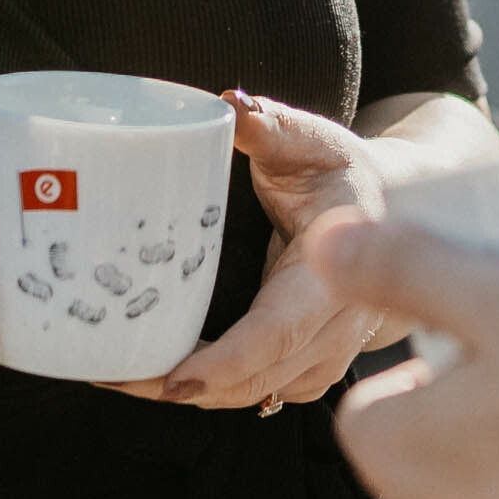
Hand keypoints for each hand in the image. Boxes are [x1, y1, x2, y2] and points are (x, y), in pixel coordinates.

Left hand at [133, 89, 443, 411]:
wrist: (389, 215)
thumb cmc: (343, 175)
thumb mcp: (314, 142)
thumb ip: (274, 126)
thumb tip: (233, 105)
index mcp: (335, 277)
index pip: (279, 333)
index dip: (225, 363)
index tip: (171, 380)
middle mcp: (335, 330)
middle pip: (254, 378)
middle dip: (180, 387)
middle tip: (109, 372)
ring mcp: (324, 357)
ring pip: (252, 393)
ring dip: (186, 392)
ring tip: (115, 371)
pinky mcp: (307, 368)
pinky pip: (254, 391)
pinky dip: (207, 389)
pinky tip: (155, 372)